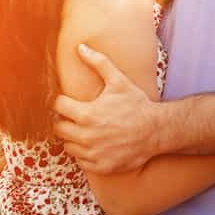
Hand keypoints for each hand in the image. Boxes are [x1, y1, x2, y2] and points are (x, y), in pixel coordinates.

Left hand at [53, 44, 163, 173]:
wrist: (157, 131)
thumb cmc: (136, 104)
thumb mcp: (119, 81)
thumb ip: (98, 63)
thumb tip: (80, 47)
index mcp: (87, 114)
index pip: (58, 107)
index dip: (60, 102)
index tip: (66, 101)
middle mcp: (87, 136)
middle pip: (58, 128)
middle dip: (63, 121)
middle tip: (73, 116)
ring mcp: (93, 154)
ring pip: (67, 146)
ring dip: (72, 138)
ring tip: (83, 130)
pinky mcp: (101, 167)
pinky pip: (80, 161)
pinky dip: (83, 154)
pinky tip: (93, 144)